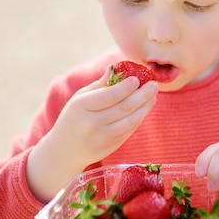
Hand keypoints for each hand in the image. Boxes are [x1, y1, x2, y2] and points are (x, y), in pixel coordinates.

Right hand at [27, 69, 158, 200]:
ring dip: (145, 107)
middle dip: (142, 95)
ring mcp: (102, 138)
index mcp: (82, 107)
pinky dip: (139, 118)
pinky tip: (145, 108)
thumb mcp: (79, 98)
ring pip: (130, 121)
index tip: (137, 78)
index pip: (108, 95)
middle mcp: (92, 123)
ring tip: (153, 96)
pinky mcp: (110, 148)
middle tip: (154, 85)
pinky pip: (128, 131)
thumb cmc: (73, 118)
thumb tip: (116, 67)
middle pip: (123, 108)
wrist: (64, 151)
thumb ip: (99, 85)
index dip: (125, 87)